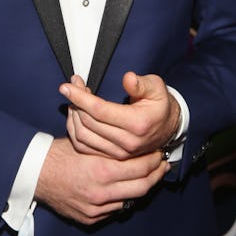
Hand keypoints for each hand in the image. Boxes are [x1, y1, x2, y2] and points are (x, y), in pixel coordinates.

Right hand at [34, 136, 169, 224]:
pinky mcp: (91, 218)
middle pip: (141, 187)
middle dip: (156, 175)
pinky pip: (115, 209)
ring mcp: (97, 208)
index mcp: (101, 170)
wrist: (37, 175)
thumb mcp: (84, 141)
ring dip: (142, 187)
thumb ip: (107, 139)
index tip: (160, 152)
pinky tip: (127, 187)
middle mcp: (102, 192)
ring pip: (130, 200)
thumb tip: (127, 132)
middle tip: (163, 165)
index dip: (153, 160)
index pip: (140, 168)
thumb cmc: (60, 153)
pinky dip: (124, 198)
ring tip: (149, 175)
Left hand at [60, 72, 179, 159]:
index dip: (80, 97)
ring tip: (74, 99)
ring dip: (73, 116)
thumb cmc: (160, 103)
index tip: (67, 86)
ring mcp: (119, 152)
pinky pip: (85, 147)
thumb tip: (128, 78)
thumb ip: (141, 84)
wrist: (168, 127)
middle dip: (75, 101)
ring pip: (83, 137)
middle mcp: (127, 142)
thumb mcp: (156, 88)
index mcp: (138, 123)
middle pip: (88, 123)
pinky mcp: (113, 157)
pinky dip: (75, 131)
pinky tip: (75, 115)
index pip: (100, 110)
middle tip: (71, 86)